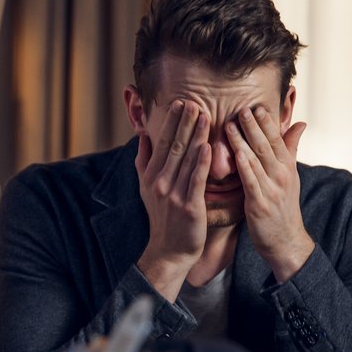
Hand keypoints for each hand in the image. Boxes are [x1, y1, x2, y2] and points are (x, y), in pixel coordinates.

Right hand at [135, 99, 211, 300]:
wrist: (169, 250)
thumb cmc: (162, 218)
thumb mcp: (145, 189)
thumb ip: (144, 162)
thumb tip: (143, 137)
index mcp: (150, 176)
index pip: (162, 142)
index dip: (171, 122)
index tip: (180, 103)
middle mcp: (159, 182)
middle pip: (174, 146)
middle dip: (184, 122)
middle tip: (194, 101)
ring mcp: (174, 194)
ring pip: (186, 159)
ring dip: (196, 136)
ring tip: (204, 115)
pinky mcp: (189, 206)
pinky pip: (196, 180)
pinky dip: (202, 163)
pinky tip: (208, 147)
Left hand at [224, 105, 313, 282]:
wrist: (285, 240)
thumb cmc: (283, 206)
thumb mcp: (290, 175)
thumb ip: (291, 148)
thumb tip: (300, 123)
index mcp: (287, 167)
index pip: (277, 139)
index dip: (267, 122)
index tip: (256, 106)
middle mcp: (281, 175)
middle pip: (266, 145)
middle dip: (253, 126)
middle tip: (241, 109)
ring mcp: (271, 189)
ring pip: (256, 160)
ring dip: (243, 141)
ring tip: (230, 125)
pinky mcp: (259, 204)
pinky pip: (250, 181)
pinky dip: (243, 166)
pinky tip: (235, 154)